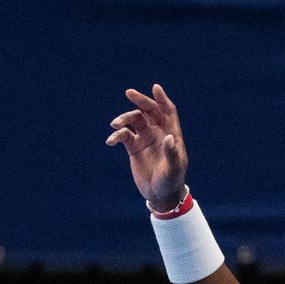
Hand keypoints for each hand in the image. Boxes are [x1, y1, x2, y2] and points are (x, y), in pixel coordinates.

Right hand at [107, 84, 188, 211]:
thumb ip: (171, 153)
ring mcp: (145, 138)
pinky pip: (124, 136)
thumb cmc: (171, 181)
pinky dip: (116, 136)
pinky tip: (110, 141)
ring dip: (124, 119)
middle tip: (129, 92)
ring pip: (134, 121)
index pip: (168, 111)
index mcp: (171, 133)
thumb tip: (167, 138)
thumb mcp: (173, 169)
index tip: (155, 88)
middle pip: (148, 111)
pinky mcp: (134, 147)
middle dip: (140, 100)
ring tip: (114, 125)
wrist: (160, 195)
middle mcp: (158, 132)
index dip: (162, 99)